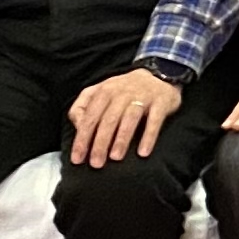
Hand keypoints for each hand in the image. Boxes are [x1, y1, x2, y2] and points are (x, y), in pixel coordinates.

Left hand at [66, 66, 184, 166]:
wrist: (158, 74)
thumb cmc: (124, 90)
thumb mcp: (100, 92)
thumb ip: (83, 107)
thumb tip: (78, 126)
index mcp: (104, 92)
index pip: (90, 117)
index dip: (82, 138)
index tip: (77, 158)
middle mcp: (122, 93)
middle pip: (108, 120)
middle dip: (100, 143)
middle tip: (96, 163)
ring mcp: (142, 96)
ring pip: (129, 119)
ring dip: (121, 139)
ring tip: (115, 157)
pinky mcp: (160, 102)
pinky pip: (154, 121)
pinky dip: (149, 136)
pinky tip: (143, 152)